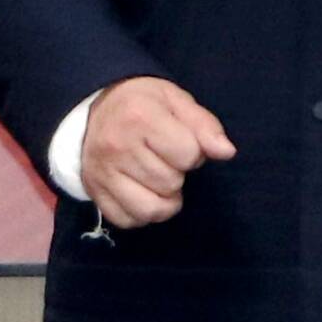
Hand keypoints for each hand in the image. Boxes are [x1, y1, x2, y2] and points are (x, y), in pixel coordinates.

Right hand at [78, 77, 236, 229]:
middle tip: (165, 158)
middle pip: (170, 183)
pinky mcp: (94, 192)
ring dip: (165, 200)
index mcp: (140, 117)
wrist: (97, 108)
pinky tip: (144, 193)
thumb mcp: (177, 101)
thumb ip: (205, 126)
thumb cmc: (144, 104)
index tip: (180, 142)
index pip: (187, 155)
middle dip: (177, 173)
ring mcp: (102, 173)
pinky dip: (142, 214)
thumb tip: (227, 152)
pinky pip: (127, 220)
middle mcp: (117, 146)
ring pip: (150, 209)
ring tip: (161, 181)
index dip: (193, 151)